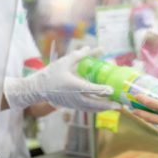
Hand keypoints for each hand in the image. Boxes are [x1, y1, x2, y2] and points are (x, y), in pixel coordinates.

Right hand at [4, 47, 120, 111]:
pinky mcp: (72, 106)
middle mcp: (74, 96)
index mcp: (73, 85)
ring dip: (103, 109)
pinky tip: (103, 108)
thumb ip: (79, 55)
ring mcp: (73, 103)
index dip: (102, 90)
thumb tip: (92, 47)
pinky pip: (86, 109)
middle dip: (107, 105)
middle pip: (94, 103)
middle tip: (119, 106)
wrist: (37, 89)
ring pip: (91, 108)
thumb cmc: (51, 74)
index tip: (111, 90)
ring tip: (114, 108)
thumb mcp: (65, 61)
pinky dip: (96, 109)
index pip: (91, 88)